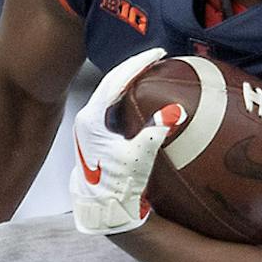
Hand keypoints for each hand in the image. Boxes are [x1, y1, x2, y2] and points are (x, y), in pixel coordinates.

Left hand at [69, 48, 177, 235]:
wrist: (103, 208)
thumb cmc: (118, 186)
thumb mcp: (139, 158)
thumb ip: (156, 132)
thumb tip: (176, 111)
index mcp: (91, 120)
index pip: (114, 81)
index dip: (137, 64)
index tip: (157, 52)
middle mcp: (86, 120)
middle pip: (110, 82)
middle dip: (134, 66)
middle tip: (157, 55)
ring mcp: (88, 126)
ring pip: (109, 92)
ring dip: (129, 78)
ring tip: (151, 67)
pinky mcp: (94, 134)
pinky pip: (111, 104)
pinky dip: (126, 93)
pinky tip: (140, 90)